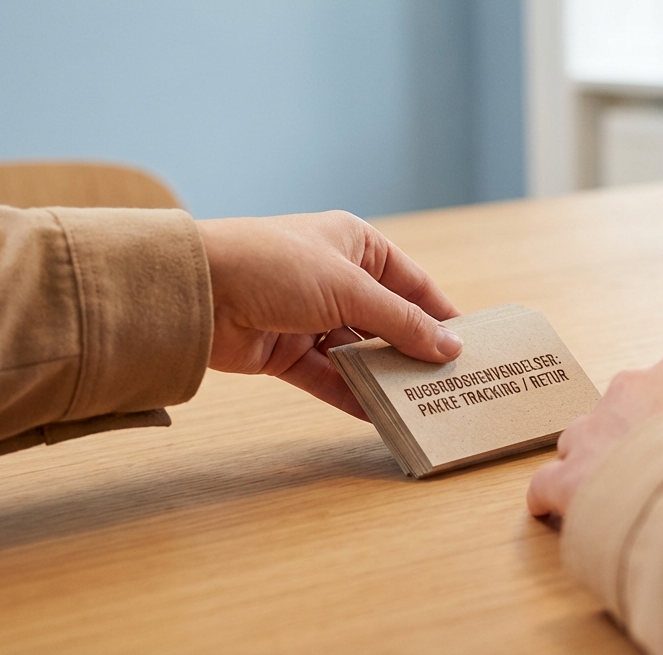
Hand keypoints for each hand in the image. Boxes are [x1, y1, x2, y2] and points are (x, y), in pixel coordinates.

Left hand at [197, 211, 461, 418]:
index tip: (468, 346)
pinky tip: (381, 417)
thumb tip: (451, 348)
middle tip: (450, 384)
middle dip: (413, 351)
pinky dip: (352, 395)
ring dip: (384, 377)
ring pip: (359, 353)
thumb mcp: (350, 289)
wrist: (194, 289)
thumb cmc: (273, 265)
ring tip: (421, 405)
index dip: (440, 313)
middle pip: (387, 321)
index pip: (411, 282)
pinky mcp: (284, 352)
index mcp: (354, 244)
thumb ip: (402, 323)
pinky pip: (329, 377)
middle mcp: (334, 278)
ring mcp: (308, 317)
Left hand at [527, 350, 662, 519]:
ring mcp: (596, 428)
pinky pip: (546, 484)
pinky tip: (557, 513)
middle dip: (628, 441)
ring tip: (612, 499)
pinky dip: (551, 500)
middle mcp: (632, 388)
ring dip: (591, 467)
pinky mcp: (570, 475)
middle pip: (619, 410)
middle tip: (650, 476)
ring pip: (579, 442)